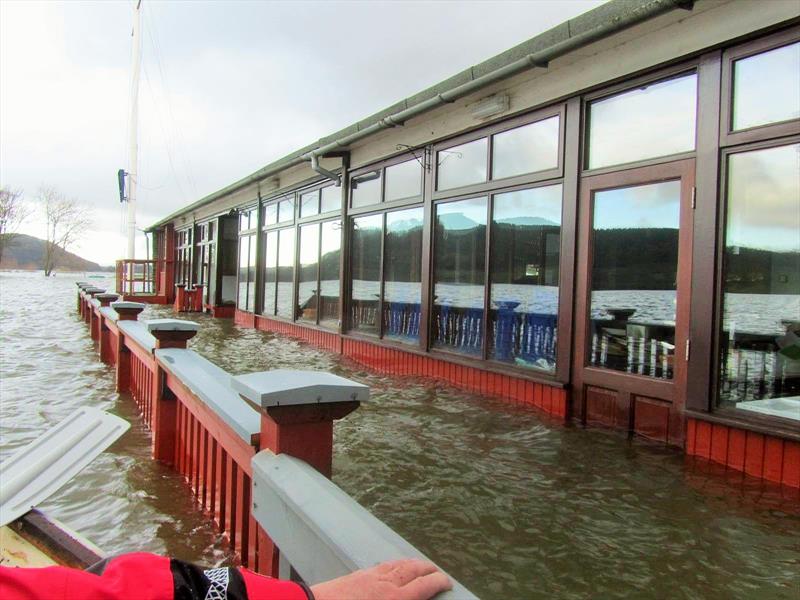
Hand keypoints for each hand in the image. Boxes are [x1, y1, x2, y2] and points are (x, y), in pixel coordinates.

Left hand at [310, 559, 452, 599]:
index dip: (439, 582)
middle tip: (437, 571)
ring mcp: (371, 576)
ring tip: (419, 566)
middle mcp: (386, 583)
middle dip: (428, 568)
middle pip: (413, 569)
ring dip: (412, 563)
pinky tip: (392, 567)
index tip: (448, 582)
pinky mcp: (357, 574)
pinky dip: (394, 564)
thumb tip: (409, 598)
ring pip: (397, 564)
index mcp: (395, 599)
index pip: (424, 586)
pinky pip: (382, 565)